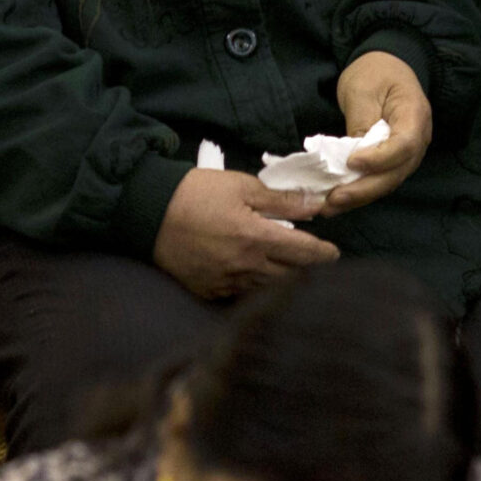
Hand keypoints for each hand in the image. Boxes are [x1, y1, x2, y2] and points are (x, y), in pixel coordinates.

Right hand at [153, 170, 339, 298]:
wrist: (147, 212)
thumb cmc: (195, 193)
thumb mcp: (241, 186)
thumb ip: (281, 199)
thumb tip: (316, 205)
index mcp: (256, 237)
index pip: (304, 252)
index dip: (324, 254)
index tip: (333, 253)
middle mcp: (245, 266)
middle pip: (290, 276)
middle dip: (307, 270)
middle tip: (315, 261)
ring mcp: (225, 282)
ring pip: (267, 289)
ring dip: (283, 281)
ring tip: (290, 270)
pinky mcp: (208, 291)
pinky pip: (241, 295)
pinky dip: (254, 287)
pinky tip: (256, 276)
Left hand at [323, 50, 432, 213]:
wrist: (388, 66)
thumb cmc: (375, 72)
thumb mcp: (362, 89)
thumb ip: (361, 122)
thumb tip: (351, 158)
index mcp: (415, 115)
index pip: (404, 145)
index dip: (379, 159)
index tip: (352, 162)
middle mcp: (419, 139)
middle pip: (396, 172)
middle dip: (364, 190)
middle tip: (333, 199)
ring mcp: (408, 153)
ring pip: (388, 182)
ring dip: (359, 197)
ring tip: (329, 206)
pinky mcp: (394, 159)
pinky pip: (380, 179)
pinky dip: (359, 191)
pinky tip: (337, 199)